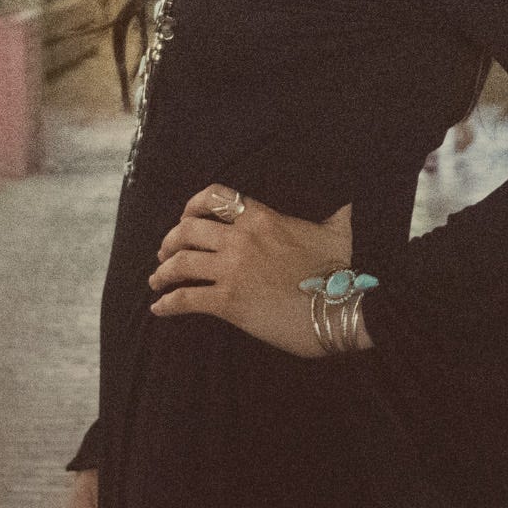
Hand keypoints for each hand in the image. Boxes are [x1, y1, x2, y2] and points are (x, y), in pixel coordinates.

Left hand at [148, 184, 354, 357]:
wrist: (342, 306)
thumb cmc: (342, 270)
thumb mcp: (337, 228)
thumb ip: (334, 212)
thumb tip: (350, 204)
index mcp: (262, 217)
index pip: (215, 198)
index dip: (191, 205)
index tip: (184, 217)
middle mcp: (241, 239)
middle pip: (188, 230)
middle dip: (169, 241)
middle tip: (165, 254)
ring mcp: (232, 270)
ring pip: (180, 263)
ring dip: (163, 271)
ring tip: (157, 280)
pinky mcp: (229, 302)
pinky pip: (186, 299)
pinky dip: (167, 303)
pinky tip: (160, 309)